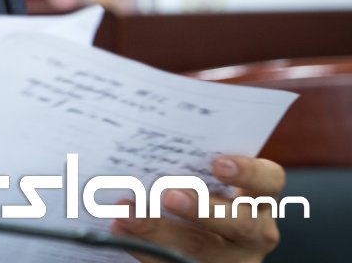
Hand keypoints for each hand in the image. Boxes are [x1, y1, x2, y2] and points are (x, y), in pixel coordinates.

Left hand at [112, 155, 283, 262]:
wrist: (188, 238)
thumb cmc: (192, 190)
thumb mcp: (199, 178)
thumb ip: (185, 165)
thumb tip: (138, 140)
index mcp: (256, 197)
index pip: (268, 181)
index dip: (248, 172)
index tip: (218, 163)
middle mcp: (254, 230)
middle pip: (239, 222)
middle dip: (202, 209)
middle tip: (169, 195)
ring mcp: (233, 258)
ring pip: (203, 249)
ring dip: (161, 231)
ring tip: (129, 216)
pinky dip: (145, 248)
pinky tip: (121, 230)